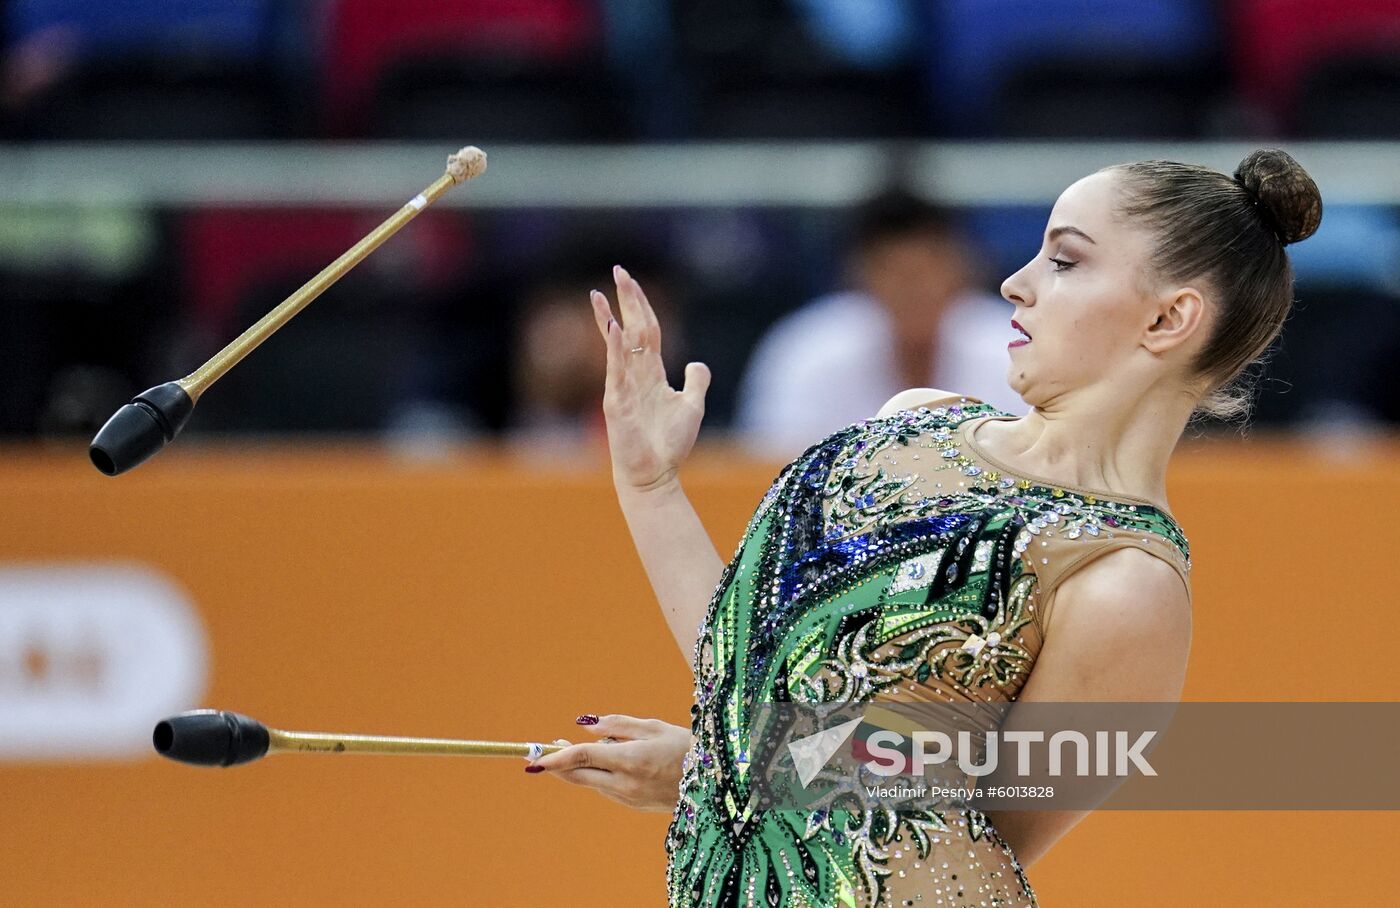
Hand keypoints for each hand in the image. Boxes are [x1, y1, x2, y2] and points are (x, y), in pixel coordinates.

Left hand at [524, 714, 694, 811]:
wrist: (713, 784)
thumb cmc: (687, 747)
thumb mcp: (654, 727)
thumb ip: (618, 725)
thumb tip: (587, 726)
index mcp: (630, 759)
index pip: (583, 757)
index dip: (556, 757)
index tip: (536, 758)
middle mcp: (625, 782)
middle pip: (578, 775)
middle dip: (559, 764)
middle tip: (549, 747)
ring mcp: (628, 797)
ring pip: (591, 783)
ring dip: (580, 768)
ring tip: (587, 747)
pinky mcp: (632, 805)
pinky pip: (605, 789)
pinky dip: (598, 776)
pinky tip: (611, 762)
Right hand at [590, 265, 710, 492]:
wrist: (654, 475)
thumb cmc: (669, 444)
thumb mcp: (692, 406)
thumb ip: (696, 381)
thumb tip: (697, 362)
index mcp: (651, 372)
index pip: (647, 330)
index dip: (642, 304)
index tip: (631, 281)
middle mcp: (634, 374)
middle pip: (632, 328)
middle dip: (626, 299)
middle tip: (618, 270)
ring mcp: (622, 386)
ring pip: (617, 345)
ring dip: (608, 318)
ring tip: (600, 293)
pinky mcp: (616, 402)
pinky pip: (615, 370)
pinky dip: (614, 348)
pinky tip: (613, 328)